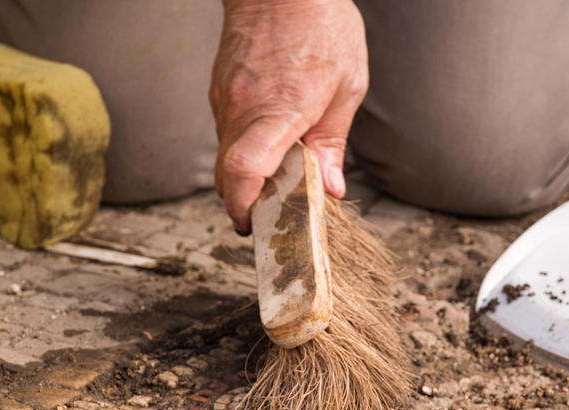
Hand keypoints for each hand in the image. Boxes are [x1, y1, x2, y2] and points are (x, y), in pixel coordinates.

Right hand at [210, 0, 367, 232]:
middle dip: (244, 206)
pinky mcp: (220, 90)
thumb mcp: (348, 86)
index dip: (245, 206)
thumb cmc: (321, 25)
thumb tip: (331, 189)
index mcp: (279, 110)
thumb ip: (334, 143)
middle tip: (268, 221)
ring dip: (245, 180)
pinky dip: (243, 154)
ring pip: (225, 157)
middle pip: (228, 175)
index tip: (255, 225)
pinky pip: (227, 134)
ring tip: (274, 189)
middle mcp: (242, 108)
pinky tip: (269, 153)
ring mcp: (225, 99)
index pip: (246, 170)